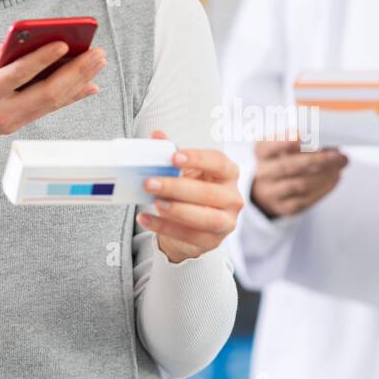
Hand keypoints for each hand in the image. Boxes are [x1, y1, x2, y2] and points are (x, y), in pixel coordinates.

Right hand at [0, 41, 106, 153]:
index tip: (64, 44)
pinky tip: (89, 84)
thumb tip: (33, 41)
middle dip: (76, 71)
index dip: (43, 59)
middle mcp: (2, 111)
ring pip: (54, 101)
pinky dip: (71, 96)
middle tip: (97, 53)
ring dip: (80, 80)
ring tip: (98, 62)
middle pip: (47, 91)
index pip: (19, 74)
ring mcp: (13, 121)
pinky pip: (50, 108)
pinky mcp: (19, 124)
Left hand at [137, 130, 243, 263]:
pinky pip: (189, 236)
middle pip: (209, 193)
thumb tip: (156, 136)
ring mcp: (226, 222)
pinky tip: (146, 219)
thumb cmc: (189, 191)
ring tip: (154, 203)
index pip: (218, 162)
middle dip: (178, 187)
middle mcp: (233, 198)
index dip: (197, 158)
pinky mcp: (212, 242)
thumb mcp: (182, 171)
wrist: (190, 224)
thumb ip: (169, 153)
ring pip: (207, 218)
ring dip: (177, 210)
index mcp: (228, 174)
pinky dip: (165, 228)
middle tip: (150, 183)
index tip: (174, 157)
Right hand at [248, 138, 348, 218]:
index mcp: (261, 151)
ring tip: (340, 166)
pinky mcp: (283, 207)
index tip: (303, 135)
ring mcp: (271, 192)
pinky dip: (324, 188)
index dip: (285, 141)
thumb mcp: (285, 145)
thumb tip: (329, 139)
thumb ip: (303, 139)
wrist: (270, 188)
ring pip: (299, 184)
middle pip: (288, 166)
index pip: (269, 145)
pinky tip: (335, 178)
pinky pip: (305, 200)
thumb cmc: (284, 158)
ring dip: (324, 175)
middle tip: (337, 155)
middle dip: (316, 160)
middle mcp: (263, 172)